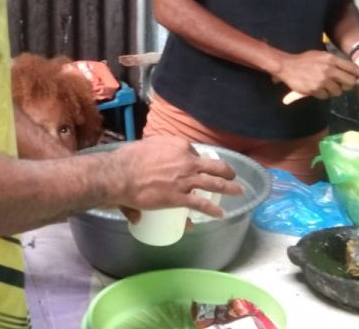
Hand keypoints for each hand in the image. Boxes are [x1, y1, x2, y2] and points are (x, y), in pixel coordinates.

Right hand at [104, 136, 241, 219]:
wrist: (120, 174)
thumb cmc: (128, 159)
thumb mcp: (146, 147)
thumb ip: (149, 160)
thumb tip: (158, 162)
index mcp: (179, 146)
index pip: (196, 153)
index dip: (199, 161)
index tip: (201, 168)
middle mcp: (186, 160)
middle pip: (214, 166)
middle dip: (227, 171)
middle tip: (232, 176)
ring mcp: (185, 180)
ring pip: (214, 183)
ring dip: (229, 188)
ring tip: (238, 191)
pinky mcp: (179, 197)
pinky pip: (201, 204)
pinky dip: (213, 210)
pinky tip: (220, 214)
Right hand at [275, 49, 358, 99]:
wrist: (286, 66)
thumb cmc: (304, 60)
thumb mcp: (320, 56)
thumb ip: (334, 63)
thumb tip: (349, 72)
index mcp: (331, 59)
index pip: (352, 68)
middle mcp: (329, 69)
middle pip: (349, 82)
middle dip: (348, 85)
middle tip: (341, 83)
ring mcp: (322, 80)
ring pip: (338, 91)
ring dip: (333, 90)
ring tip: (323, 85)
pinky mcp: (316, 90)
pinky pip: (326, 96)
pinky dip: (323, 94)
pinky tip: (316, 88)